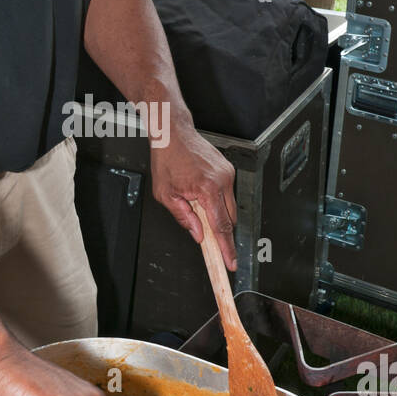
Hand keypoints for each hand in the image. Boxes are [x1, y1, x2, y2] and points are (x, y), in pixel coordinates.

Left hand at [149, 125, 236, 270]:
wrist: (174, 133)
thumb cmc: (167, 159)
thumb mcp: (166, 194)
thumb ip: (184, 217)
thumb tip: (198, 235)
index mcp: (208, 189)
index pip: (221, 226)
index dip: (226, 248)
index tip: (230, 262)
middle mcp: (223, 181)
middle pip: (230, 219)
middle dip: (220, 231)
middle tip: (207, 237)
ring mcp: (228, 174)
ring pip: (230, 206)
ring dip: (217, 213)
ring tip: (196, 202)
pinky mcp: (228, 169)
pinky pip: (227, 193)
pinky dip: (217, 200)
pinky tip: (200, 192)